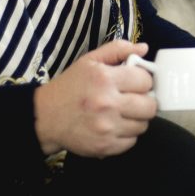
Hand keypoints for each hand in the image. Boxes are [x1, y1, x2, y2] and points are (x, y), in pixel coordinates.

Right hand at [33, 40, 157, 157]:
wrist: (45, 117)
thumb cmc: (70, 86)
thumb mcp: (89, 61)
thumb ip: (118, 50)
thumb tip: (144, 48)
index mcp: (105, 79)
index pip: (145, 80)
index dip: (143, 81)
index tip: (134, 83)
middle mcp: (108, 104)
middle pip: (149, 106)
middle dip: (144, 101)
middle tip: (132, 100)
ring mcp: (107, 128)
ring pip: (143, 125)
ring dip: (137, 119)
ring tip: (123, 113)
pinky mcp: (105, 147)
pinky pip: (132, 141)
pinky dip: (127, 135)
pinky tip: (115, 126)